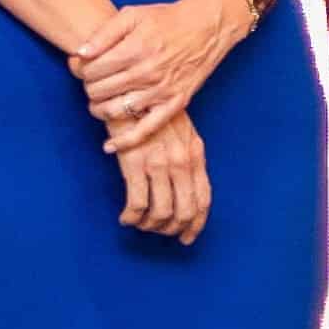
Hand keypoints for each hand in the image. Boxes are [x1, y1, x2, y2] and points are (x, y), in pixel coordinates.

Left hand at [75, 0, 251, 151]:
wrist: (207, 27)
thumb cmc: (167, 19)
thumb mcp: (132, 14)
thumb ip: (104, 33)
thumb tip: (81, 54)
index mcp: (134, 49)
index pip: (91, 70)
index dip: (79, 70)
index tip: (81, 67)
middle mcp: (146, 73)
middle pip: (99, 91)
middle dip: (88, 87)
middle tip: (91, 82)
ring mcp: (161, 91)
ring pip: (115, 111)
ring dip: (99, 109)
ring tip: (98, 102)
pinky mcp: (174, 104)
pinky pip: (146, 130)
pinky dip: (126, 141)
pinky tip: (109, 146)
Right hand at [114, 110, 210, 243]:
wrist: (128, 91)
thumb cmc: (152, 111)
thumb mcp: (181, 132)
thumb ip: (186, 157)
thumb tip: (184, 188)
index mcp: (196, 154)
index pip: (203, 199)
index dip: (196, 224)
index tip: (186, 237)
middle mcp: (182, 162)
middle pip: (184, 210)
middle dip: (172, 228)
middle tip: (160, 232)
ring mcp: (159, 164)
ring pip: (160, 212)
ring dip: (150, 225)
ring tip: (140, 224)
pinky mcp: (134, 164)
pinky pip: (137, 204)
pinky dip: (131, 217)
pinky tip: (125, 217)